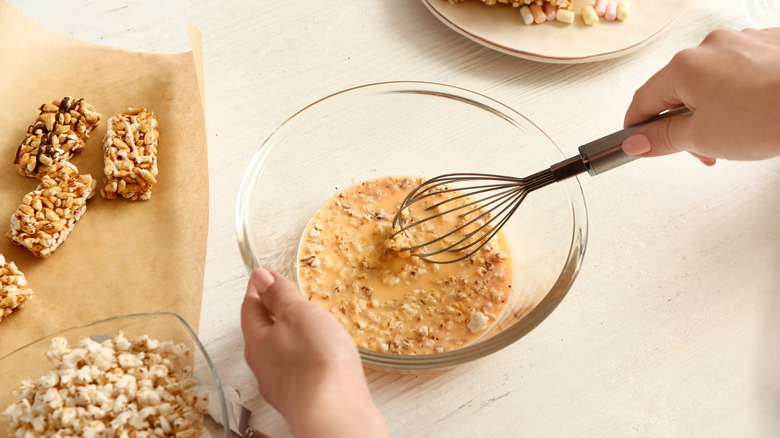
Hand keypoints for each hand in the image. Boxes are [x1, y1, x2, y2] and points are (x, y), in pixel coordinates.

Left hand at [240, 268, 387, 437]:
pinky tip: (319, 356)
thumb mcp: (297, 314)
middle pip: (262, 332)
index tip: (263, 275)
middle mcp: (264, 367)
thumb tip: (260, 278)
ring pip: (280, 354)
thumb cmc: (315, 363)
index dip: (258, 288)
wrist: (336, 412)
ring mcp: (283, 386)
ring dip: (290, 336)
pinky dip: (304, 357)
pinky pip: (298, 371)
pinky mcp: (304, 399)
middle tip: (282, 296)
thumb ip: (279, 295)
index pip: (250, 308)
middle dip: (273, 313)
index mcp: (256, 342)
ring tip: (305, 324)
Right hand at [622, 27, 779, 164]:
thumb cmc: (770, 114)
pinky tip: (758, 115)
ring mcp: (743, 43)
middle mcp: (710, 47)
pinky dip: (741, 97)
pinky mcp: (771, 47)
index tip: (637, 145)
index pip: (643, 100)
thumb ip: (663, 139)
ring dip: (714, 112)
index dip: (637, 128)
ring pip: (712, 84)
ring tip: (737, 136)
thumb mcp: (703, 138)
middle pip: (679, 91)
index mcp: (685, 66)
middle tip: (700, 152)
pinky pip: (742, 74)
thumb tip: (636, 143)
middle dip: (684, 124)